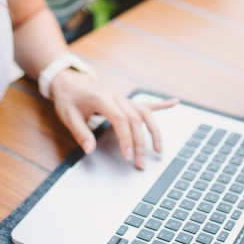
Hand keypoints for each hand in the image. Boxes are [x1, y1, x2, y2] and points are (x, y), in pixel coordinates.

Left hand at [49, 70, 179, 169]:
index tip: (128, 156)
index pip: (120, 119)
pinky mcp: (126, 101)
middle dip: (140, 143)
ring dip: (153, 131)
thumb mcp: (68, 116)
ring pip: (144, 113)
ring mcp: (123, 98)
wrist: (70, 80)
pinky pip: (146, 103)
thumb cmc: (69, 99)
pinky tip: (174, 103)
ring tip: (158, 150)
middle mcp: (117, 97)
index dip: (126, 138)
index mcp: (102, 99)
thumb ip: (80, 132)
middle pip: (135, 120)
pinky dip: (161, 104)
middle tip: (140, 163)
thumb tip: (90, 149)